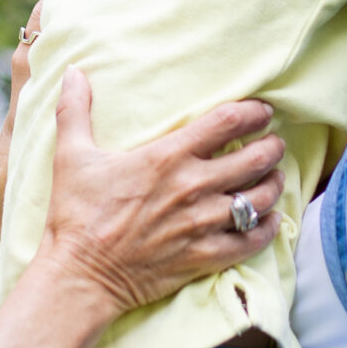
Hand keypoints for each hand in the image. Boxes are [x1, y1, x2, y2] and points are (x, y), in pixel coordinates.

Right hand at [39, 70, 285, 315]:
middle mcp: (193, 187)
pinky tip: (271, 220)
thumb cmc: (77, 215)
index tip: (263, 111)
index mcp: (167, 157)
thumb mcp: (72, 156)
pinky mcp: (205, 256)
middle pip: (255, 158)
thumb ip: (75, 110)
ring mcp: (202, 224)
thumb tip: (71, 71)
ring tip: (275, 177)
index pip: (227, 122)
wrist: (81, 276)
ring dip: (273, 185)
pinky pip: (252, 240)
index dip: (253, 113)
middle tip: (273, 144)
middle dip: (271, 148)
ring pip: (259, 199)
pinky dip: (267, 228)